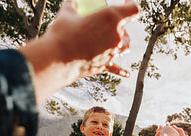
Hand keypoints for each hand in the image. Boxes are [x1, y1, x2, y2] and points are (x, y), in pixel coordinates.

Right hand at [19, 0, 138, 102]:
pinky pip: (116, 67)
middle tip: (107, 24)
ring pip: (125, 47)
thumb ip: (71, 4)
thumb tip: (70, 0)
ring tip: (116, 41)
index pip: (133, 9)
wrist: (58, 58)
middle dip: (120, 25)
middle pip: (126, 29)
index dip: (131, 4)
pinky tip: (127, 74)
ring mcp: (113, 52)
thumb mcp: (66, 13)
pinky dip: (122, 71)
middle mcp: (116, 35)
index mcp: (111, 17)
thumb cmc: (62, 33)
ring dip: (122, 43)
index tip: (127, 2)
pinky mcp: (105, 64)